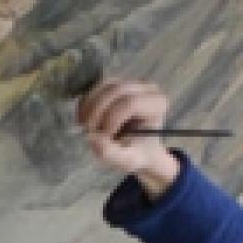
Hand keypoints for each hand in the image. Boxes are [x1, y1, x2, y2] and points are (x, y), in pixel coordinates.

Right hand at [76, 78, 178, 197]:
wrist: (137, 149)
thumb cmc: (137, 153)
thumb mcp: (126, 160)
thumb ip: (111, 153)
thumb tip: (94, 138)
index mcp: (157, 104)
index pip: (131, 103)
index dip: (112, 119)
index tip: (104, 136)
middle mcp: (147, 89)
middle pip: (115, 91)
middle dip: (97, 112)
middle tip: (89, 131)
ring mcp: (130, 83)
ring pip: (103, 87)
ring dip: (89, 107)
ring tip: (86, 127)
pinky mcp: (115, 83)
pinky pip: (95, 88)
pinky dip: (85, 103)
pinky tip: (84, 120)